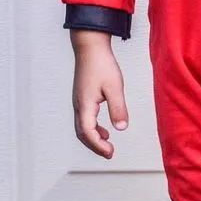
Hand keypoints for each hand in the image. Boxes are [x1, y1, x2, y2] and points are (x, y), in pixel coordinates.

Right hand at [70, 30, 128, 158]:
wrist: (90, 46)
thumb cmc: (102, 64)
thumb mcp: (115, 87)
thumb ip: (118, 108)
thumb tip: (122, 128)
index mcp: (85, 104)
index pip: (88, 132)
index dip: (98, 146)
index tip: (111, 153)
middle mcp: (78, 105)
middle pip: (82, 133)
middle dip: (95, 146)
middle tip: (109, 154)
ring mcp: (78, 101)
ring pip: (81, 127)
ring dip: (93, 138)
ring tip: (108, 144)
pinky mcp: (81, 97)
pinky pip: (84, 119)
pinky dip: (93, 128)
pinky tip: (105, 128)